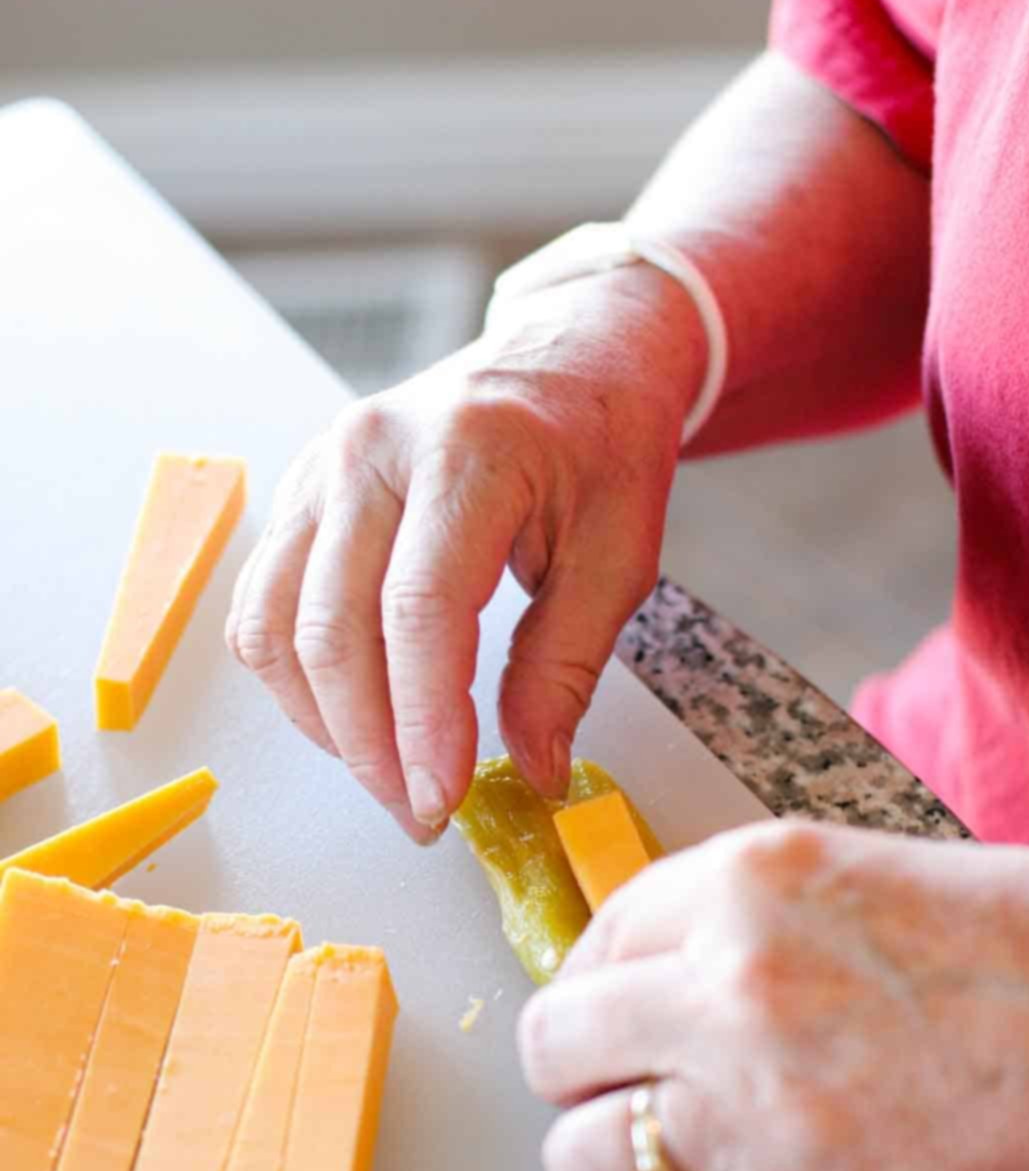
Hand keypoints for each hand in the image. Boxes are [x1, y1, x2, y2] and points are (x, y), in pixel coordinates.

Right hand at [226, 269, 705, 841]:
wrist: (565, 356)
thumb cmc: (600, 446)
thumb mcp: (620, 555)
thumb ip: (565, 666)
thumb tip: (530, 770)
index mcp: (467, 451)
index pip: (418, 610)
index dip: (421, 722)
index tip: (441, 799)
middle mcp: (371, 451)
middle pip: (334, 630)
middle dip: (371, 746)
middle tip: (420, 814)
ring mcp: (321, 468)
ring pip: (278, 627)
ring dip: (325, 723)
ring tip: (389, 775)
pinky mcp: (299, 494)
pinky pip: (265, 606)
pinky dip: (296, 680)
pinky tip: (353, 717)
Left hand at [518, 819, 1028, 1170]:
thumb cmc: (1020, 936)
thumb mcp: (852, 869)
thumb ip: (737, 912)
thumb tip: (648, 968)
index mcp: (742, 882)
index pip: (595, 932)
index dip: (597, 981)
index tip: (614, 1010)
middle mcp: (727, 985)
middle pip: (554, 1046)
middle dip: (576, 1071)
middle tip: (618, 1084)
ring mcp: (757, 1101)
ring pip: (582, 1156)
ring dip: (606, 1162)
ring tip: (655, 1156)